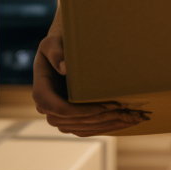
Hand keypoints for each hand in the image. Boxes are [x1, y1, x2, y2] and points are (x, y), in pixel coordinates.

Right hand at [32, 30, 149, 135]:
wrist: (61, 48)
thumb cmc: (58, 41)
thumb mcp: (52, 41)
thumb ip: (54, 51)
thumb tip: (63, 67)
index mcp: (41, 89)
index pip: (55, 108)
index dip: (78, 111)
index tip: (102, 107)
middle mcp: (47, 105)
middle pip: (70, 121)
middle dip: (97, 118)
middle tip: (122, 111)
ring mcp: (58, 114)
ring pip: (79, 128)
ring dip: (104, 125)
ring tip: (129, 118)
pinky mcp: (70, 117)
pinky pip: (84, 128)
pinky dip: (103, 127)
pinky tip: (123, 122)